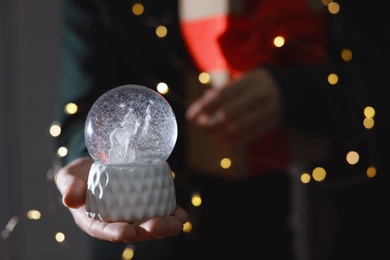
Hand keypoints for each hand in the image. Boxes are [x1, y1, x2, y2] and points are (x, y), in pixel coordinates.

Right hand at [55, 156, 187, 242]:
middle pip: (133, 230)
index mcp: (95, 220)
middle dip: (146, 232)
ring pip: (150, 224)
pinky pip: (161, 211)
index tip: (128, 232)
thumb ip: (68, 185)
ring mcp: (134, 213)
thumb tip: (69, 199)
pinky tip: (181, 216)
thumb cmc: (81, 174)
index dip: (116, 233)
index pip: (105, 230)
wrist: (98, 163)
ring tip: (176, 224)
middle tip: (156, 227)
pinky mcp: (148, 203)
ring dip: (164, 227)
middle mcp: (117, 220)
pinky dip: (172, 214)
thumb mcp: (69, 176)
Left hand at [186, 68, 281, 145]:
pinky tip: (223, 142)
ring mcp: (267, 110)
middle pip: (228, 112)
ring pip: (238, 127)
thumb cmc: (258, 84)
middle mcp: (258, 94)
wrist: (292, 90)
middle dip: (210, 122)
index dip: (204, 107)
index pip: (221, 95)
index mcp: (249, 80)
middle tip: (200, 126)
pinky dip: (234, 141)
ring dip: (220, 133)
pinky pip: (250, 136)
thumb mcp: (244, 80)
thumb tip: (203, 100)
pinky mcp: (272, 124)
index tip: (190, 116)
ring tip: (210, 133)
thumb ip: (224, 90)